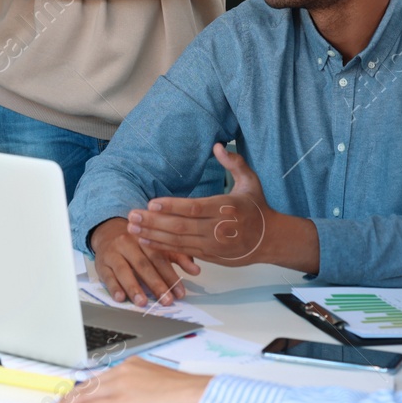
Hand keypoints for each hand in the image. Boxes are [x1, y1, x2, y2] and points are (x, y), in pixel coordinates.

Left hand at [55, 358, 211, 402]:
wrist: (196, 394)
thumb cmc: (185, 392)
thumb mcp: (158, 382)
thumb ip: (141, 386)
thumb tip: (133, 398)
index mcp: (133, 366)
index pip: (102, 377)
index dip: (85, 387)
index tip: (74, 393)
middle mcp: (124, 372)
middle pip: (90, 385)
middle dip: (71, 395)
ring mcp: (122, 387)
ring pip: (88, 395)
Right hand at [89, 217, 200, 306]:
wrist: (108, 231)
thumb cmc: (137, 242)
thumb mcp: (158, 245)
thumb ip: (178, 256)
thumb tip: (196, 270)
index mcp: (145, 238)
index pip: (160, 257)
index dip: (171, 276)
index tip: (180, 293)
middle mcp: (128, 243)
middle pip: (143, 265)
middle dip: (156, 284)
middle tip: (166, 301)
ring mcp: (113, 253)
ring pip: (124, 270)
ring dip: (134, 287)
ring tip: (143, 302)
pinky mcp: (101, 263)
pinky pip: (107, 276)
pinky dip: (114, 287)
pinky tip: (120, 297)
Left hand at [129, 144, 280, 266]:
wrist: (270, 240)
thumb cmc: (257, 207)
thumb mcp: (251, 181)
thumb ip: (234, 163)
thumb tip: (217, 145)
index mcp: (226, 207)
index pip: (194, 208)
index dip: (172, 207)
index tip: (151, 203)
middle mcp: (218, 228)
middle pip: (181, 227)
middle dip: (153, 222)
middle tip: (131, 216)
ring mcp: (213, 245)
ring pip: (178, 242)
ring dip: (153, 235)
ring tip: (132, 228)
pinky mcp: (210, 257)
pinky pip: (182, 252)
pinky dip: (162, 247)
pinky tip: (145, 241)